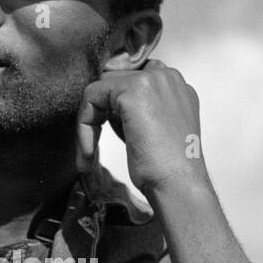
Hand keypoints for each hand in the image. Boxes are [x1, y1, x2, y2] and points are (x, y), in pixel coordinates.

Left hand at [76, 58, 205, 196]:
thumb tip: (108, 108)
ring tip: (91, 153)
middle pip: (115, 79)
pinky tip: (89, 154)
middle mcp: (167, 77)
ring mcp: (151, 80)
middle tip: (95, 146)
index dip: (115, 103)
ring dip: (90, 121)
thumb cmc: (167, 169)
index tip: (105, 129)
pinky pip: (92, 98)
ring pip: (101, 88)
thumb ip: (136, 112)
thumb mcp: (154, 131)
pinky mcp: (132, 90)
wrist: (178, 184)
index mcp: (176, 87)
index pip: (134, 77)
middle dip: (102, 111)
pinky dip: (84, 126)